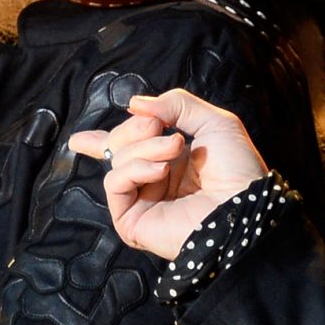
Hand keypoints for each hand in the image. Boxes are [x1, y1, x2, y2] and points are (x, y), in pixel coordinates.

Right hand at [68, 89, 269, 260]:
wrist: (244, 209)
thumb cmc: (238, 171)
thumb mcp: (215, 122)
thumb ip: (177, 104)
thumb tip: (136, 103)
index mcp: (173, 162)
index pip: (130, 149)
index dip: (103, 142)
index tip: (80, 140)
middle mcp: (155, 182)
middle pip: (119, 147)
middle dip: (135, 130)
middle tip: (159, 127)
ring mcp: (143, 202)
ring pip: (117, 161)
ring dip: (144, 147)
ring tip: (174, 149)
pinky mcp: (133, 221)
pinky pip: (115, 183)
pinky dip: (134, 169)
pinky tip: (161, 170)